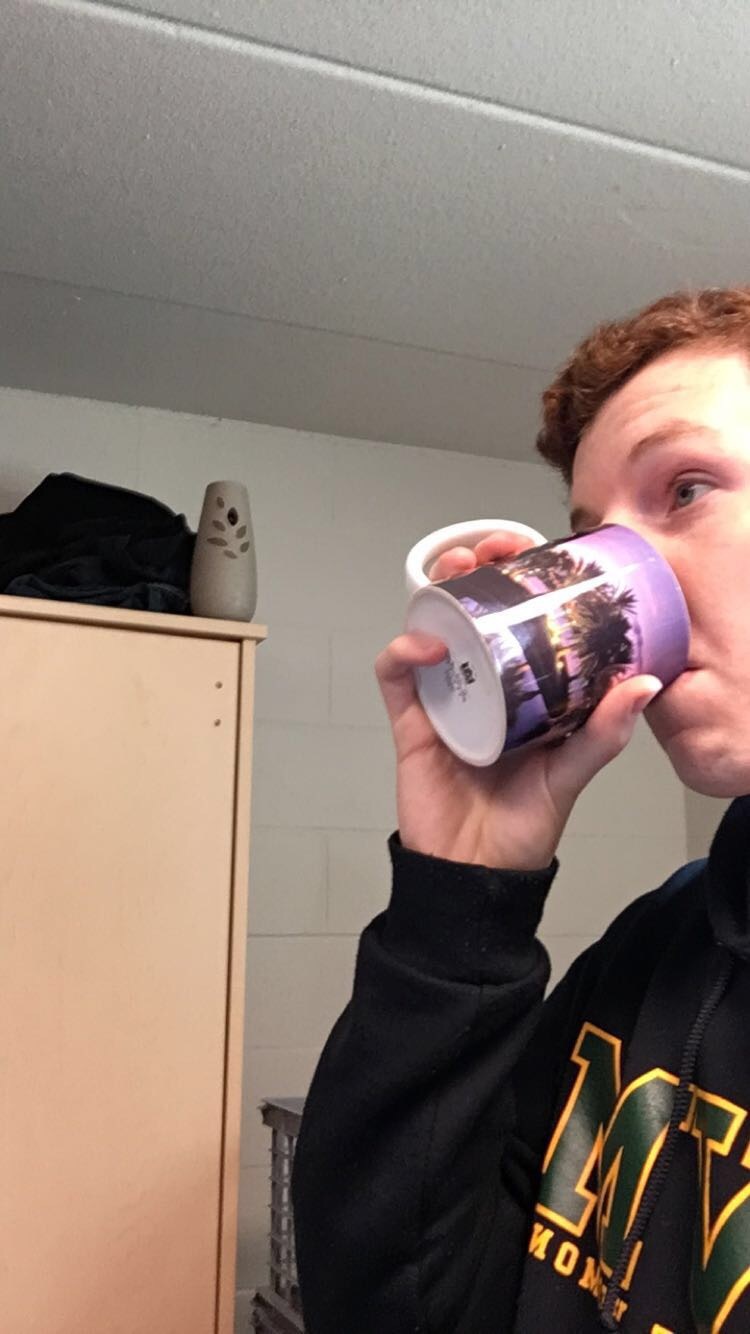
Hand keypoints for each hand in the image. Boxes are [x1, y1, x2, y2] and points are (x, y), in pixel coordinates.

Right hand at [376, 532, 662, 869]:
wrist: (473, 875)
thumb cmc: (524, 825)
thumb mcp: (572, 773)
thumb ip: (603, 733)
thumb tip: (644, 684)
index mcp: (523, 689)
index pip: (521, 618)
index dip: (521, 578)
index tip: (532, 550)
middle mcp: (482, 684)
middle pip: (471, 610)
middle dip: (475, 569)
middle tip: (487, 549)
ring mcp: (443, 698)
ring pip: (430, 628)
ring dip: (437, 592)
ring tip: (454, 570)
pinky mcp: (410, 719)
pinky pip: (396, 674)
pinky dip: (404, 652)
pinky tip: (426, 645)